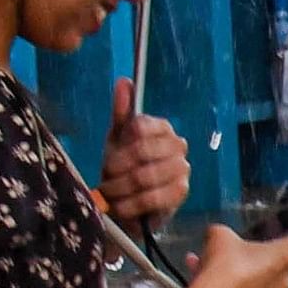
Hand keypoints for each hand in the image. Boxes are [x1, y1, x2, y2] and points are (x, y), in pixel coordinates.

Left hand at [99, 79, 191, 227]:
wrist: (129, 204)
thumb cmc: (123, 168)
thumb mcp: (117, 139)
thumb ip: (121, 112)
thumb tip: (124, 81)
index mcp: (161, 127)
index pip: (141, 126)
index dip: (121, 145)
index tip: (108, 158)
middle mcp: (177, 145)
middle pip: (143, 151)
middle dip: (118, 168)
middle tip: (105, 179)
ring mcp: (182, 169)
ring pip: (146, 175)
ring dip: (121, 188)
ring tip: (109, 195)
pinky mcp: (182, 193)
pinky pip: (154, 197)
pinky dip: (132, 204)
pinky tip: (121, 207)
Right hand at [178, 217, 287, 287]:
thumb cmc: (222, 270)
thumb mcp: (220, 236)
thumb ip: (224, 232)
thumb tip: (218, 234)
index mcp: (284, 257)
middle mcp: (282, 278)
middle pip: (283, 258)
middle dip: (265, 248)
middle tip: (247, 240)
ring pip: (261, 272)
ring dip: (244, 263)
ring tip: (216, 256)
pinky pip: (245, 286)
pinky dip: (230, 278)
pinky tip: (203, 270)